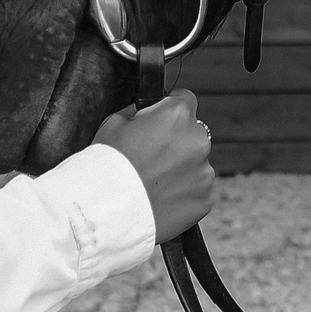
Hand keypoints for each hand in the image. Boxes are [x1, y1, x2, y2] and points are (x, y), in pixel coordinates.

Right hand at [89, 91, 215, 243]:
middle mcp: (198, 140)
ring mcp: (204, 172)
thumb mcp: (114, 123)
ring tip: (153, 184)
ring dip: (181, 170)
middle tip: (151, 159)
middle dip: (176, 143)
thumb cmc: (106, 164)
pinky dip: (183, 194)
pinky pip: (196, 191)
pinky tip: (160, 199)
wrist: (106, 211)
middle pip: (192, 134)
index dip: (170, 111)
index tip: (161, 123)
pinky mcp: (205, 199)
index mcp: (177, 115)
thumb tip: (147, 111)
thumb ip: (138, 113)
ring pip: (196, 164)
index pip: (185, 100)